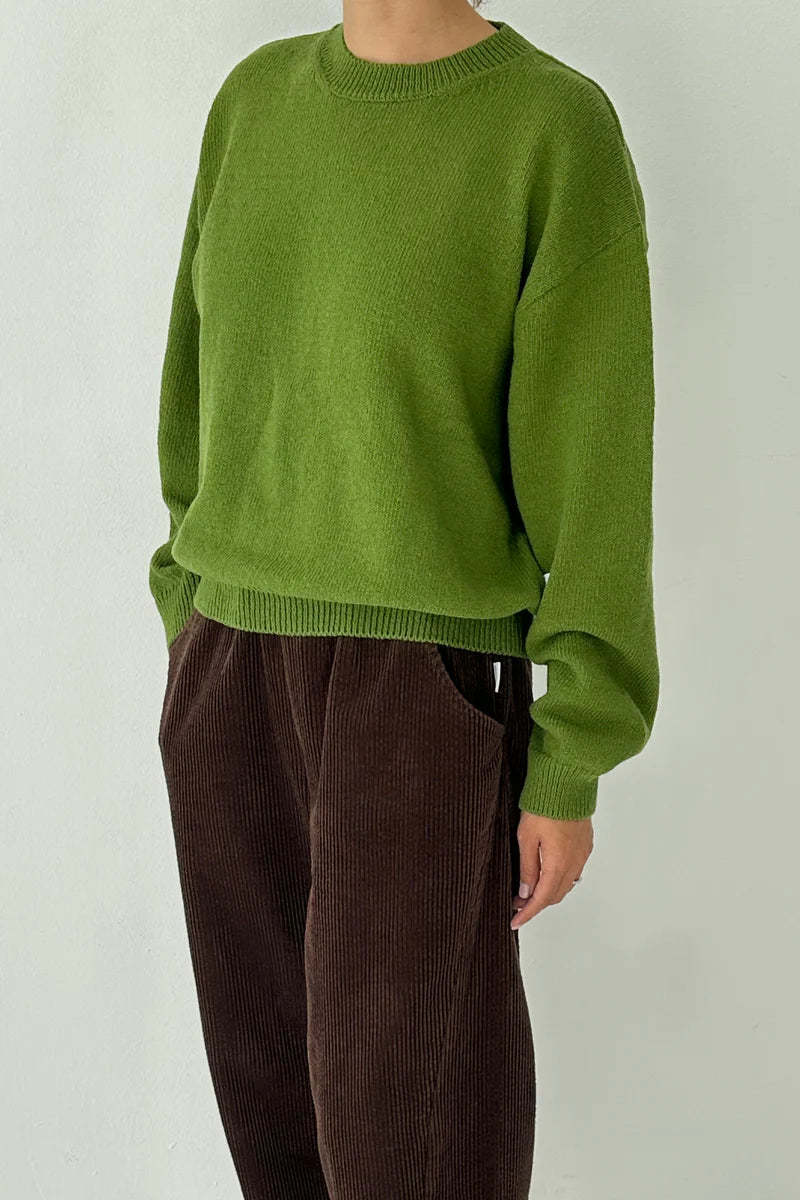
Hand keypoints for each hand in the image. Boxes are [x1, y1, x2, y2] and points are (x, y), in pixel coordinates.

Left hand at [510, 811, 593, 928]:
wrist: (566, 782)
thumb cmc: (544, 806)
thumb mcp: (526, 838)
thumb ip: (527, 868)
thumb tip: (526, 892)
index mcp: (558, 864)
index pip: (541, 899)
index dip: (527, 913)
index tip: (515, 922)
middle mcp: (574, 863)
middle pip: (555, 895)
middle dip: (536, 904)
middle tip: (517, 904)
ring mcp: (582, 854)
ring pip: (566, 884)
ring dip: (549, 891)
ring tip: (530, 890)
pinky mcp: (586, 844)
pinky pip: (574, 870)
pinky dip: (560, 879)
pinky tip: (549, 875)